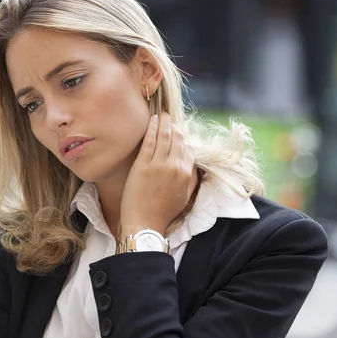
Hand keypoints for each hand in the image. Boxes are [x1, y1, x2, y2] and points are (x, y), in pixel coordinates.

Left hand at [120, 112, 195, 239]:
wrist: (144, 223)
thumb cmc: (163, 212)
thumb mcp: (185, 196)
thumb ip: (192, 179)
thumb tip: (193, 165)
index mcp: (186, 174)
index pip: (188, 148)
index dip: (182, 138)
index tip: (177, 131)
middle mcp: (175, 166)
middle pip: (177, 139)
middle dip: (174, 126)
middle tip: (168, 117)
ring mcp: (158, 165)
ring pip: (164, 136)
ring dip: (164, 122)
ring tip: (161, 114)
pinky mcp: (142, 165)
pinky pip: (149, 141)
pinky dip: (152, 128)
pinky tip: (152, 120)